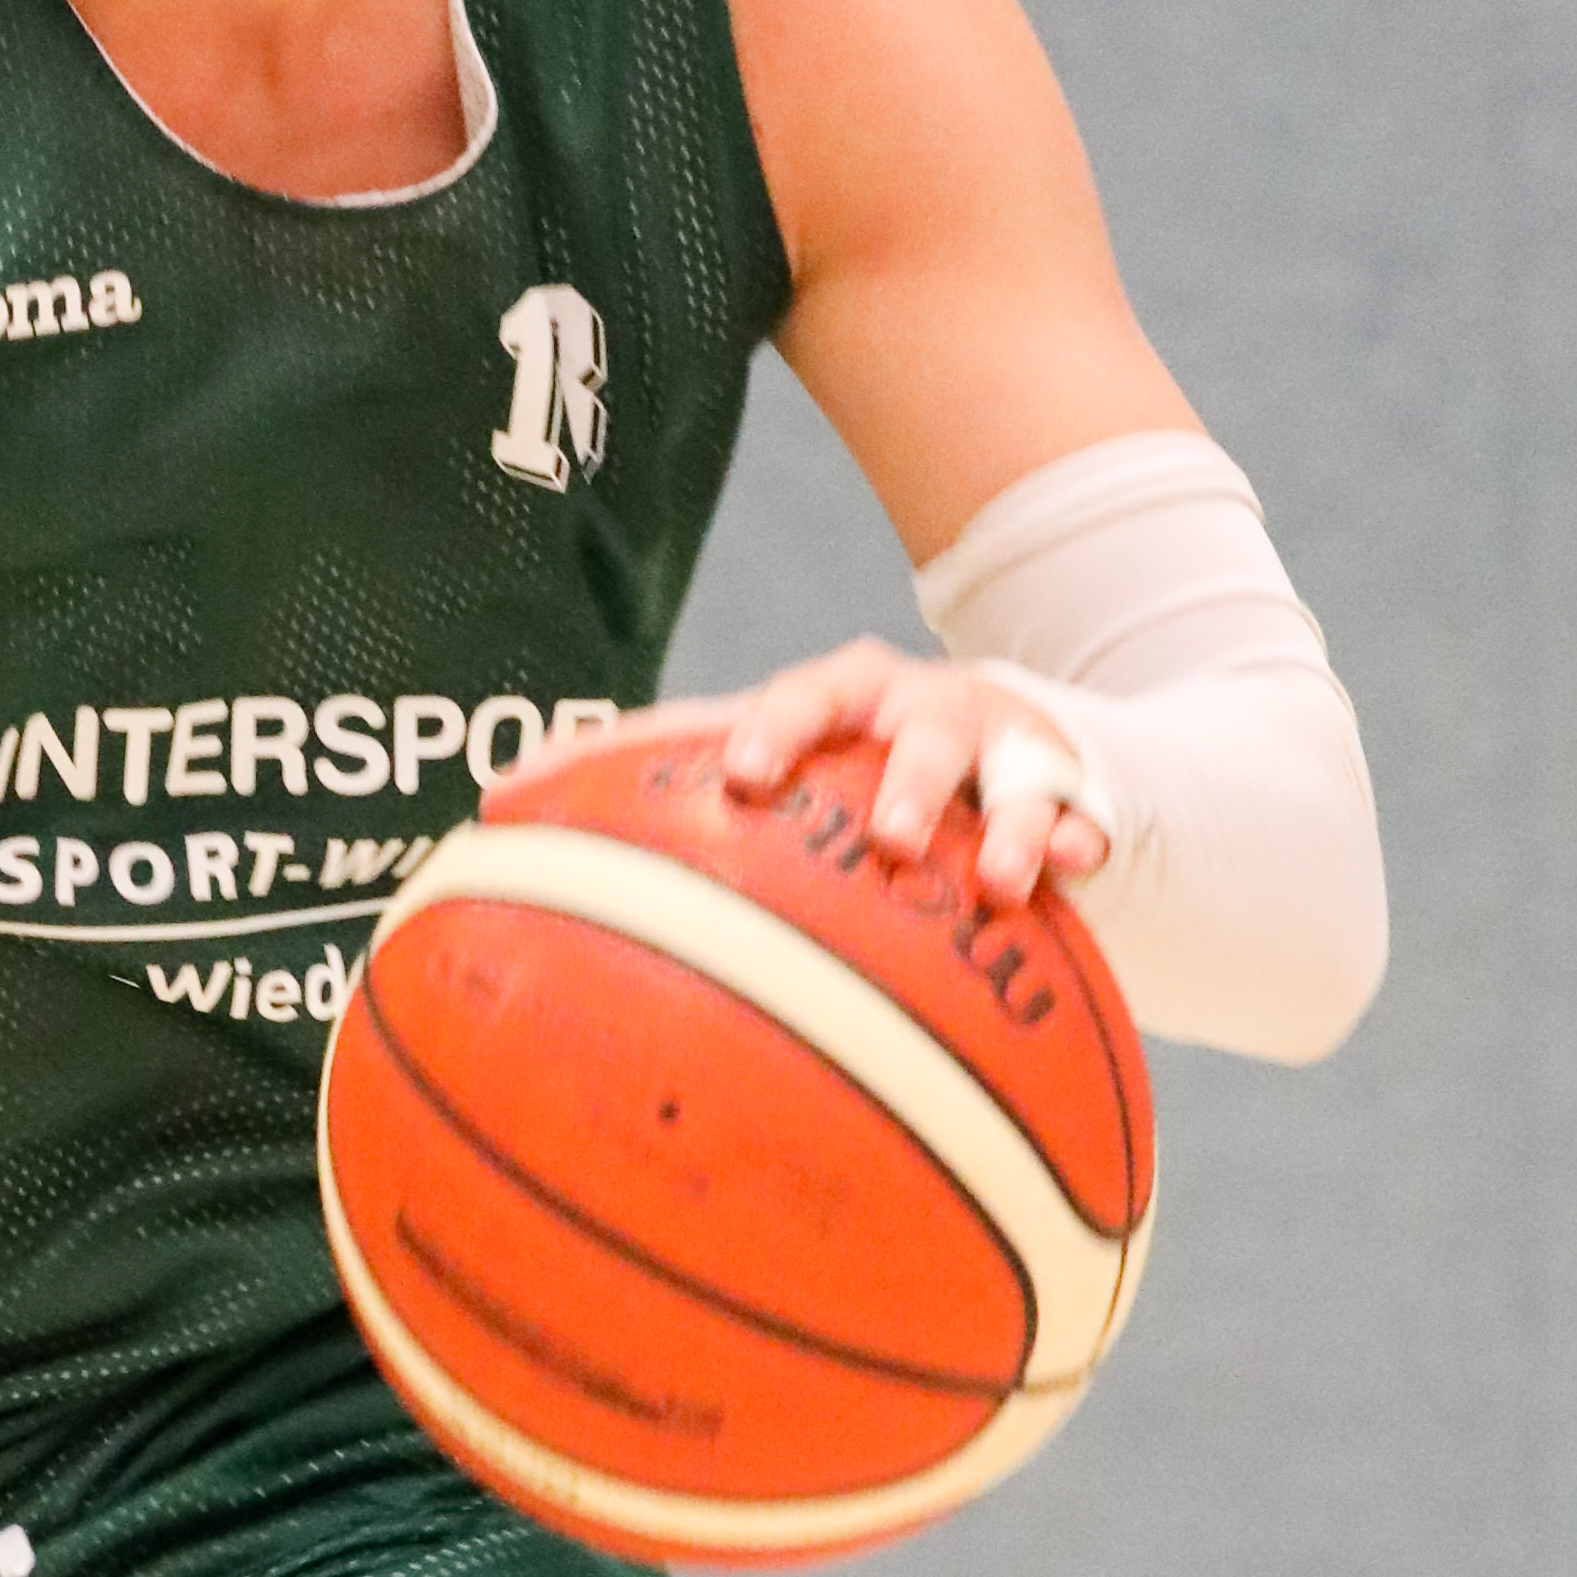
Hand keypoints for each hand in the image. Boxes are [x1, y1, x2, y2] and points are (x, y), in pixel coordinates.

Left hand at [599, 639, 1114, 910]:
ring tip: (1006, 880)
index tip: (746, 779)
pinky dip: (1080, 841)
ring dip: (1010, 823)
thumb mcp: (757, 748)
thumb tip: (494, 800)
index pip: (797, 700)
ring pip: (1013, 776)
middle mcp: (920, 711)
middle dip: (911, 784)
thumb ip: (646, 767)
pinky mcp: (1061, 789)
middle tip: (893, 838)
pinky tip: (1082, 872)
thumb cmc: (831, 754)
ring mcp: (997, 748)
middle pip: (920, 733)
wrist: (972, 734)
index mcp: (834, 697)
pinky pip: (1081, 817)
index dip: (774, 734)